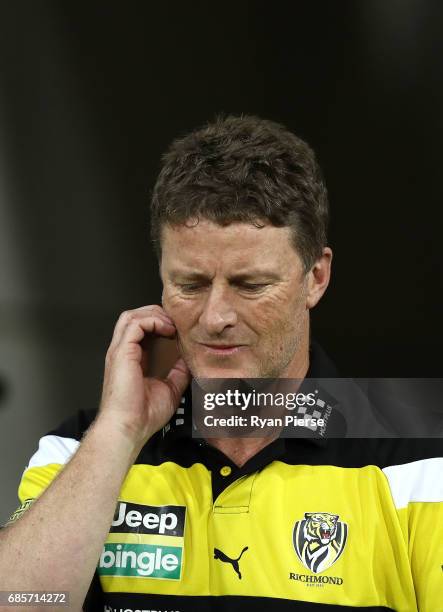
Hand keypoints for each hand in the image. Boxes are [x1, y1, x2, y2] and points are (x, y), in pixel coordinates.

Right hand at [97, 305, 190, 450]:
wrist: (129, 428)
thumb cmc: (143, 415)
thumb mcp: (170, 388)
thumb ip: (178, 372)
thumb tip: (190, 360)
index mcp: (131, 359)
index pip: (142, 330)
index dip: (160, 324)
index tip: (179, 330)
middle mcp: (123, 352)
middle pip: (134, 317)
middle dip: (156, 314)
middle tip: (176, 322)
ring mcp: (120, 351)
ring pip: (131, 316)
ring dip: (154, 315)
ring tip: (172, 324)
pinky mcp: (121, 352)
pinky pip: (134, 323)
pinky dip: (152, 320)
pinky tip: (168, 330)